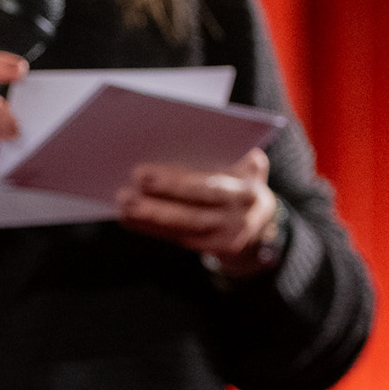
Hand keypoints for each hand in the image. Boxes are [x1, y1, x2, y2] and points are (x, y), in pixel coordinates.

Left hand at [118, 150, 282, 274]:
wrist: (265, 222)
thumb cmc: (243, 183)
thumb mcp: (250, 167)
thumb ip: (236, 156)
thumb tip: (202, 139)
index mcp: (247, 190)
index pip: (208, 187)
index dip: (174, 183)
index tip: (141, 174)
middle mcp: (240, 216)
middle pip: (192, 212)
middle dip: (156, 203)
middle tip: (124, 193)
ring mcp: (229, 236)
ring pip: (183, 227)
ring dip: (149, 217)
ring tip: (123, 205)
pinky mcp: (216, 250)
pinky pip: (179, 238)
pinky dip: (152, 228)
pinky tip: (130, 218)